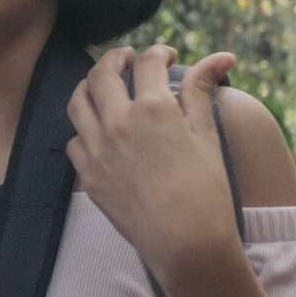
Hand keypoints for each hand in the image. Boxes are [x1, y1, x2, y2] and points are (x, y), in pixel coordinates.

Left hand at [66, 44, 242, 288]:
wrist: (186, 244)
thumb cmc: (206, 191)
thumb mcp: (208, 134)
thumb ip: (202, 90)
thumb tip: (222, 56)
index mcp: (153, 108)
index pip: (147, 62)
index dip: (159, 52)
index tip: (166, 55)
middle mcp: (118, 123)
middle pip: (103, 73)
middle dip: (116, 58)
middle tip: (127, 58)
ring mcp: (98, 150)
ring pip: (78, 102)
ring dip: (89, 86)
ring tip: (103, 84)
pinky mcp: (89, 176)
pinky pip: (74, 141)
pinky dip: (84, 129)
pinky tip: (97, 129)